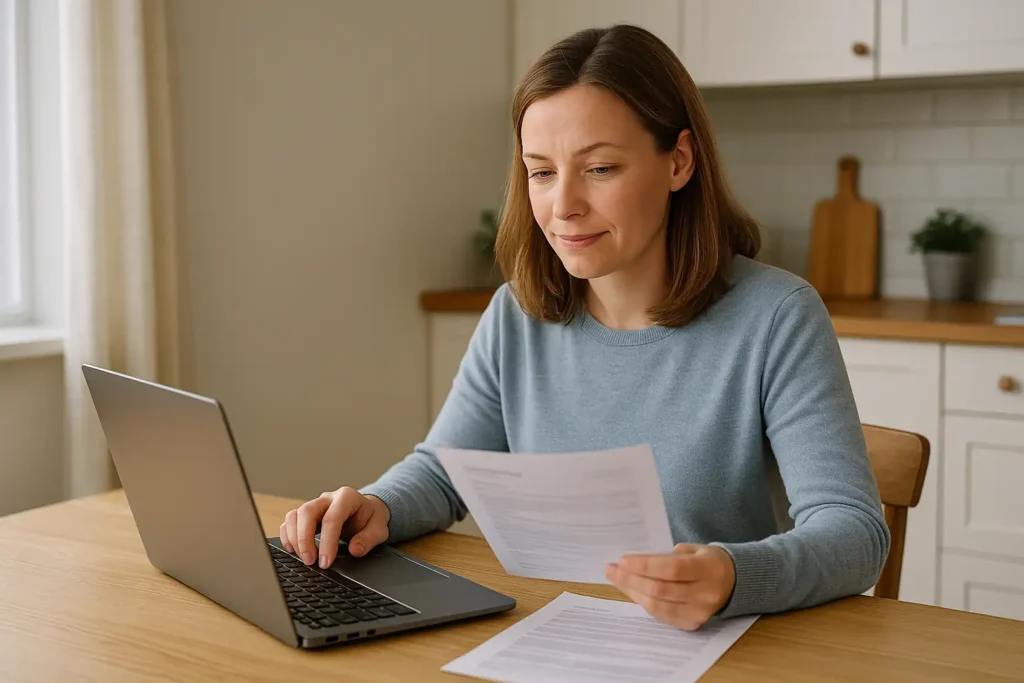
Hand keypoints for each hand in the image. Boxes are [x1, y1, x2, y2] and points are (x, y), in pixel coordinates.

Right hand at [280, 488, 390, 568]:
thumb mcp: (378, 528)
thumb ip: (368, 539)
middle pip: (307, 512)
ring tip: (304, 558)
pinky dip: (288, 535)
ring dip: (295, 538)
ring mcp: (315, 504)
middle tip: (310, 562)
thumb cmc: (370, 519)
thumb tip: (355, 550)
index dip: (327, 542)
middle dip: (305, 539)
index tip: (326, 562)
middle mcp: (328, 498)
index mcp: (347, 497)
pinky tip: (294, 550)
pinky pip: (290, 520)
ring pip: (294, 515)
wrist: (366, 510)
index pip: (332, 518)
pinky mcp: (306, 514)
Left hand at [605, 543, 735, 630]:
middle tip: (610, 570)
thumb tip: (635, 561)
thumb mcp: (694, 549)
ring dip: (632, 592)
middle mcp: (705, 594)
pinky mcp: (692, 623)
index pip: (671, 569)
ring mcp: (699, 613)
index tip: (622, 560)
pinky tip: (632, 591)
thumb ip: (668, 555)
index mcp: (708, 570)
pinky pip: (661, 615)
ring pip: (657, 606)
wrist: (735, 583)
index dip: (644, 566)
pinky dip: (643, 603)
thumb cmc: (708, 561)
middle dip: (630, 579)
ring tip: (616, 579)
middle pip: (660, 590)